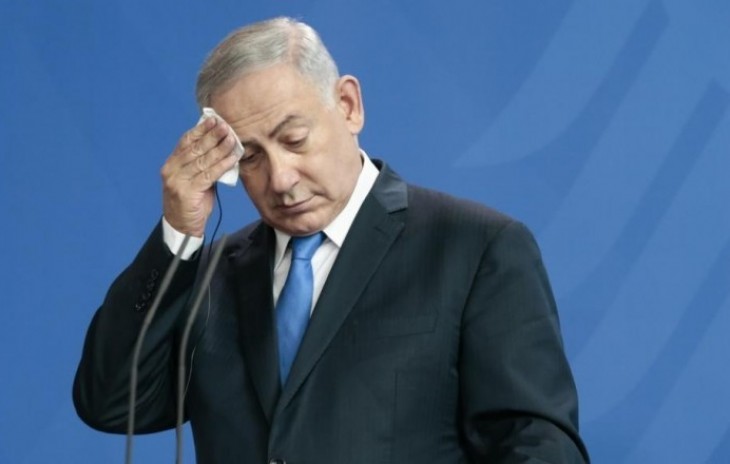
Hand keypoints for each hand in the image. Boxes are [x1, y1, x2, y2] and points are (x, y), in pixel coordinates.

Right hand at [161, 116, 238, 236]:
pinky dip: (222, 164)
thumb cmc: (192, 202)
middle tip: (226, 125)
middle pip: (195, 148)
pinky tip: (233, 157)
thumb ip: (203, 164)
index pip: (186, 141)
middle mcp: (171, 170)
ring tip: (232, 138)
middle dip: (212, 135)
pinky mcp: (187, 192)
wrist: (182, 227)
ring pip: (202, 160)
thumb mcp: (194, 179)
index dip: (200, 129)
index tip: (214, 119)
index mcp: (172, 164)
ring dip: (219, 148)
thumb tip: (221, 146)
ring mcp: (178, 181)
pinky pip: (209, 175)